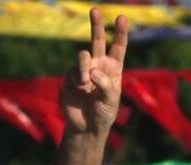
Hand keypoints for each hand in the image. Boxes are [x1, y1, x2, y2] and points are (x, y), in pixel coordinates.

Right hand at [60, 8, 128, 136]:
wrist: (86, 127)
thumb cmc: (104, 113)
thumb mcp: (111, 100)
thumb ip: (105, 84)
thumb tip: (92, 70)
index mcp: (113, 68)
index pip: (118, 46)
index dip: (120, 32)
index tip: (121, 18)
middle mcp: (98, 65)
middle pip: (97, 40)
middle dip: (96, 24)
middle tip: (95, 10)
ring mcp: (83, 70)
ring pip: (83, 56)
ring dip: (84, 66)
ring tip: (85, 82)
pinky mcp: (69, 78)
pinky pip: (73, 72)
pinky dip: (77, 79)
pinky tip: (80, 89)